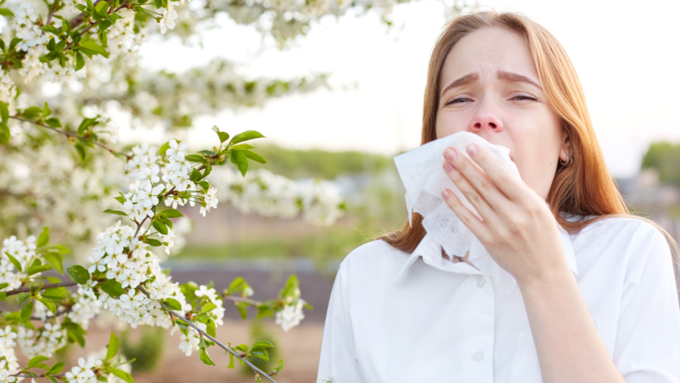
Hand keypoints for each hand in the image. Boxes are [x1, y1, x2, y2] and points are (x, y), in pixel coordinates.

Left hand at [440, 144, 567, 284]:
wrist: (544, 272)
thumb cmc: (544, 237)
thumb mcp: (540, 209)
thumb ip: (519, 191)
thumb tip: (497, 169)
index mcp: (530, 203)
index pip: (503, 177)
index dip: (485, 161)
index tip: (471, 146)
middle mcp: (514, 215)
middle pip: (484, 185)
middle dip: (465, 165)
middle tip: (450, 151)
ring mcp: (499, 228)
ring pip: (474, 199)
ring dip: (458, 180)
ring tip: (446, 166)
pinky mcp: (488, 240)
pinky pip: (468, 219)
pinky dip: (456, 205)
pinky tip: (446, 192)